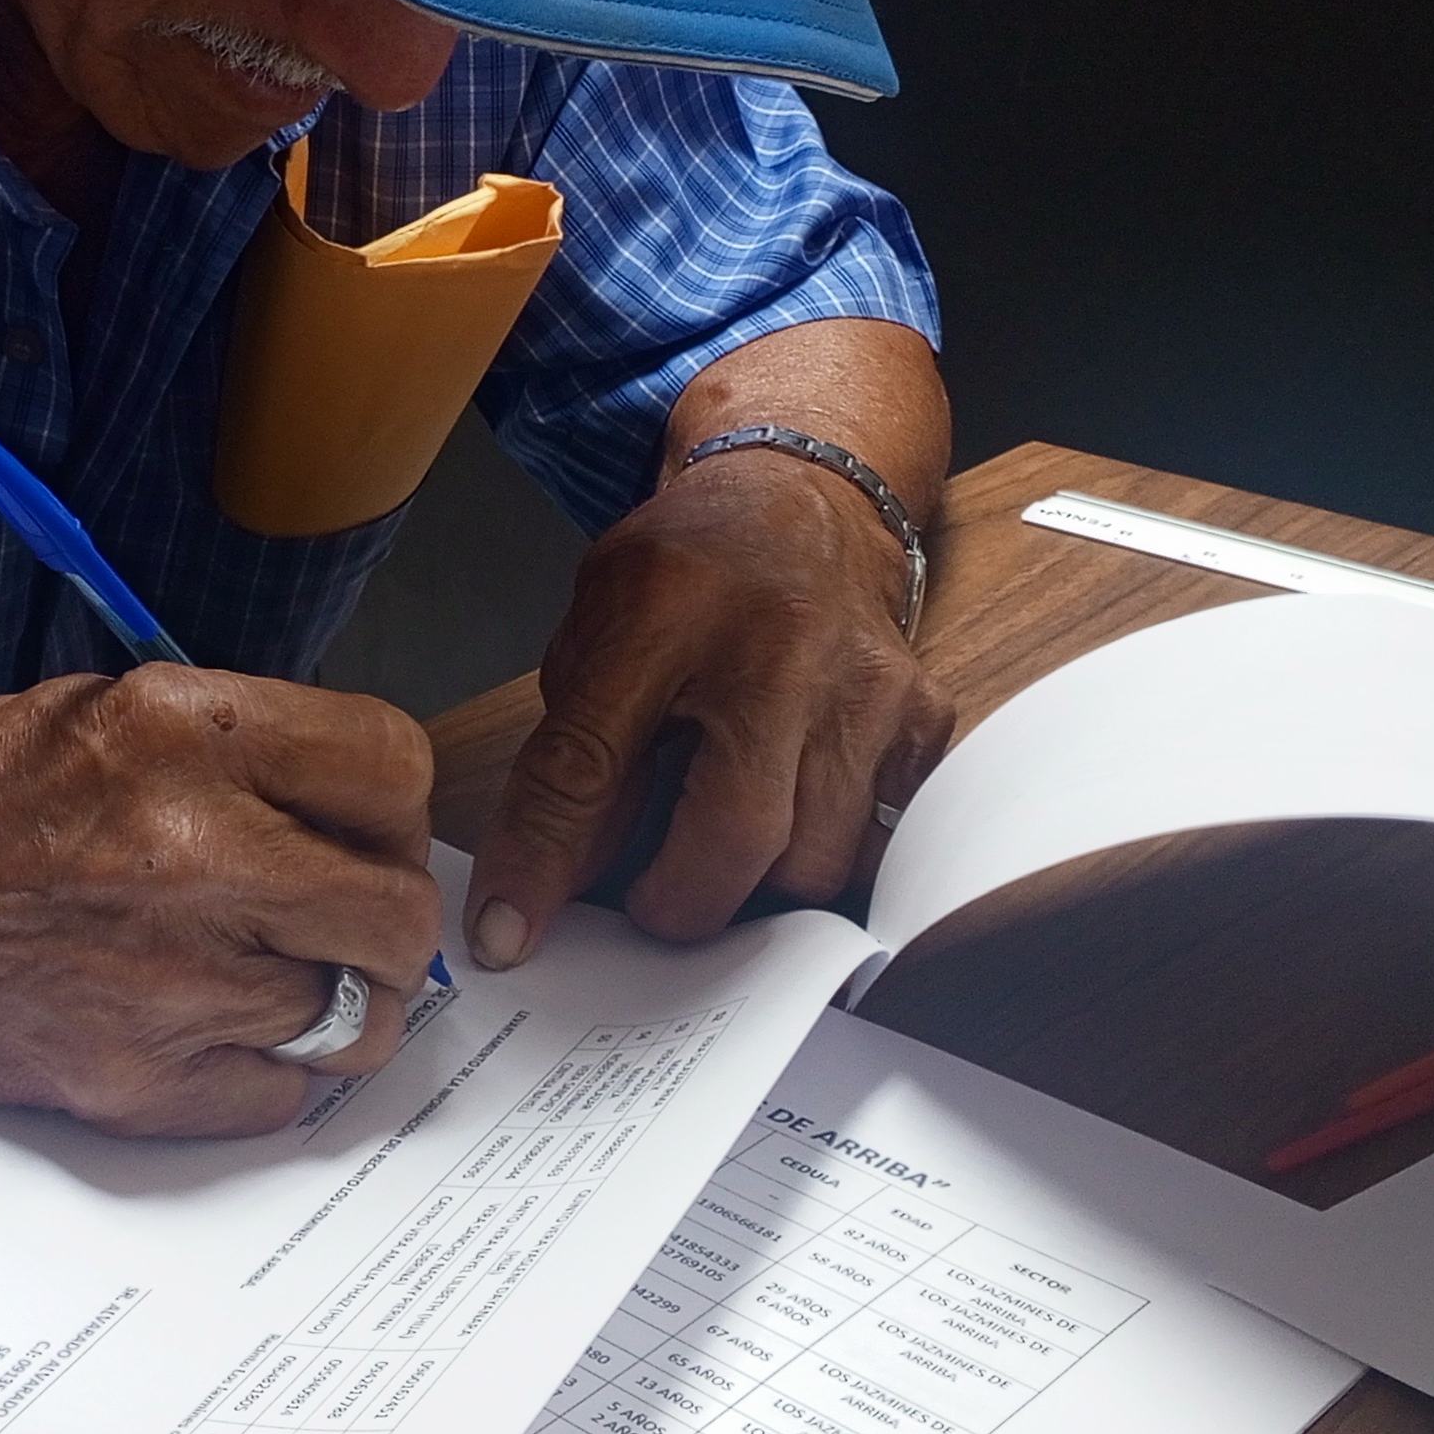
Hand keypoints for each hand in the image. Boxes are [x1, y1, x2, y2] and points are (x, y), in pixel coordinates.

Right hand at [0, 666, 443, 1138]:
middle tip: (340, 921)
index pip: (393, 769)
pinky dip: (266, 1072)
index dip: (394, 811)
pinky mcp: (143, 1081)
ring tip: (276, 978)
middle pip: (400, 913)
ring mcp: (177, 981)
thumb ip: (247, 747)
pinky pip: (284, 1097)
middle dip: (384, 920)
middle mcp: (199, 855)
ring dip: (335, 1002)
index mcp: (192, 737)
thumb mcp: (113, 708)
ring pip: (360, 1019)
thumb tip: (359, 806)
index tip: (367, 834)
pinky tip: (213, 1028)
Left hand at [466, 445, 953, 962]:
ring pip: (817, 859)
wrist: (808, 500)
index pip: (591, 761)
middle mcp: (783, 649)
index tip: (509, 932)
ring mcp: (868, 688)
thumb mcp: (599, 632)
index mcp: (670, 611)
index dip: (544, 858)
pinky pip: (877, 844)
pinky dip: (825, 855)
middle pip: (737, 834)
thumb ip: (573, 756)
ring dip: (756, 883)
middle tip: (651, 900)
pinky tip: (793, 816)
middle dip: (681, 899)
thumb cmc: (691, 572)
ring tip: (721, 843)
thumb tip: (547, 888)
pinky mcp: (924, 721)